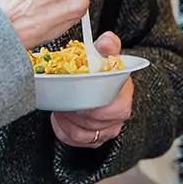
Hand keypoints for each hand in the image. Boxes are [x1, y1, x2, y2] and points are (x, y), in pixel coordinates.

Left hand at [51, 32, 132, 147]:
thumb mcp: (108, 53)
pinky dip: (62, 130)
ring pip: (82, 135)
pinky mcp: (94, 139)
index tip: (79, 102)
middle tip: (62, 100)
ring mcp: (106, 130)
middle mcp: (118, 116)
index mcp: (124, 95)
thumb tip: (106, 42)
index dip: (96, 108)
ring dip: (65, 121)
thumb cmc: (105, 67)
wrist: (103, 80)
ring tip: (59, 106)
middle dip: (74, 112)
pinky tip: (58, 117)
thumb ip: (108, 45)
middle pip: (94, 123)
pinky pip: (75, 141)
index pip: (115, 110)